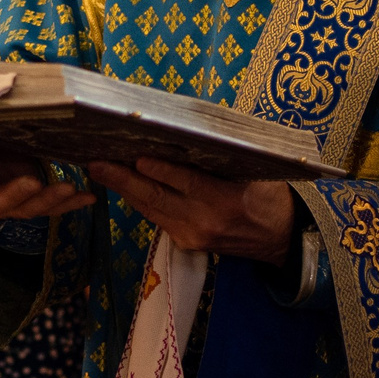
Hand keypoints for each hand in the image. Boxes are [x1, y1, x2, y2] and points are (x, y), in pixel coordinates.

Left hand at [85, 157, 293, 263]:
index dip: (160, 170)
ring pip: (151, 209)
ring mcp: (192, 236)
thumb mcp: (252, 171)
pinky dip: (140, 200)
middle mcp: (205, 222)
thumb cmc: (268, 195)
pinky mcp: (186, 243)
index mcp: (227, 200)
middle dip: (124, 180)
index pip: (187, 183)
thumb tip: (183, 134)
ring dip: (125, 189)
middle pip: (157, 199)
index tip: (136, 156)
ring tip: (101, 169)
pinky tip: (125, 185)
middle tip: (97, 163)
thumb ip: (218, 157)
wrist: (282, 238)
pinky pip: (157, 218)